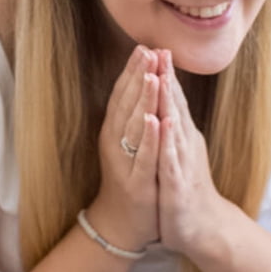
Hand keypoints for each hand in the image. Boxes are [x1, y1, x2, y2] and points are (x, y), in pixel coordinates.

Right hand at [86, 47, 161, 251]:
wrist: (123, 225)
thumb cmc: (130, 182)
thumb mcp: (130, 146)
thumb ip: (133, 117)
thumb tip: (142, 86)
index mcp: (115, 132)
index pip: (123, 95)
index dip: (132, 71)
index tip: (145, 46)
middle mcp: (116, 144)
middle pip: (126, 105)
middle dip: (137, 77)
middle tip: (147, 50)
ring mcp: (125, 165)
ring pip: (134, 127)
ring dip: (142, 101)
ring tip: (151, 76)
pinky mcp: (138, 185)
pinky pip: (144, 159)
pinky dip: (149, 140)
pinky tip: (154, 121)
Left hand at [156, 50, 230, 254]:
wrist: (204, 230)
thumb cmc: (190, 193)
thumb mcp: (182, 157)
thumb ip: (177, 132)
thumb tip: (170, 107)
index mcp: (183, 140)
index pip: (175, 103)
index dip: (167, 76)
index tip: (157, 47)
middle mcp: (186, 147)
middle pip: (176, 108)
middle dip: (168, 79)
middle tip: (161, 49)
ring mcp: (183, 165)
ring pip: (175, 128)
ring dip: (169, 102)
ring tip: (162, 75)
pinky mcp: (177, 185)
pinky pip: (171, 159)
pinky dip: (167, 141)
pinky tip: (164, 123)